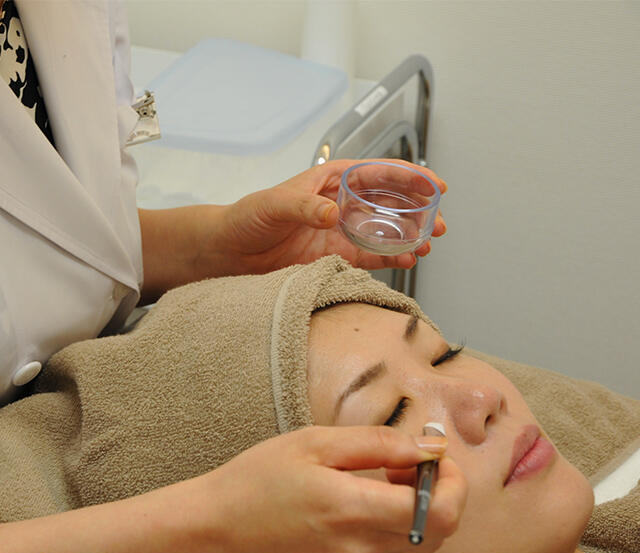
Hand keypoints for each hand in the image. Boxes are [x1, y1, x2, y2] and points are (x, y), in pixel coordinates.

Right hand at [191, 426, 465, 552]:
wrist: (214, 533)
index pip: (439, 511)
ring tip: (382, 481)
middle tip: (408, 464)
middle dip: (439, 493)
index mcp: (350, 510)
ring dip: (419, 512)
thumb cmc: (256, 480)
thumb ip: (378, 443)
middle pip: (439, 532)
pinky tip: (363, 506)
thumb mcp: (313, 442)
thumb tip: (429, 448)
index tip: (436, 457)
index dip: (452, 481)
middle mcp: (359, 552)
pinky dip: (396, 529)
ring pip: (420, 546)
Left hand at [203, 159, 447, 273]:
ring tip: (428, 244)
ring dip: (410, 236)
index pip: (378, 173)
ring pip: (386, 229)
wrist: (231, 250)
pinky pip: (370, 255)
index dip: (409, 177)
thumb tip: (334, 213)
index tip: (434, 184)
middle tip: (440, 223)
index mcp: (331, 180)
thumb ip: (305, 207)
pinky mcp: (336, 254)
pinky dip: (390, 257)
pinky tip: (407, 260)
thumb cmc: (248, 217)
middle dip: (419, 210)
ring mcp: (342, 229)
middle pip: (390, 202)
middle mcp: (342, 202)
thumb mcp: (274, 204)